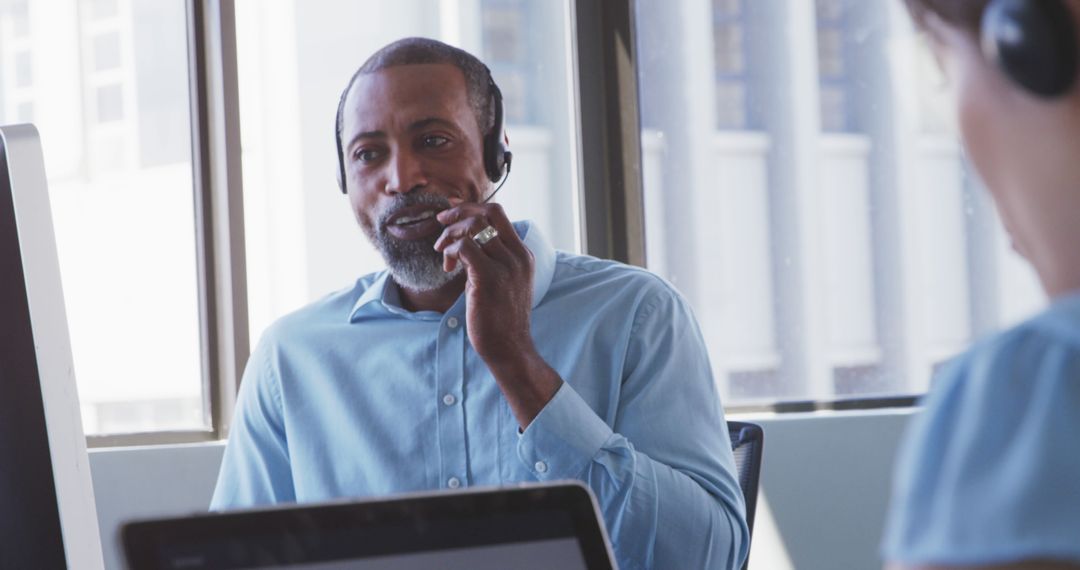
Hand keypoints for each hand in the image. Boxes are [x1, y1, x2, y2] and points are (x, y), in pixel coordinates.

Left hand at [434, 202, 533, 366]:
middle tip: (441, 223)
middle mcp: (517, 256)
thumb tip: (466, 242)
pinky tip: (448, 266)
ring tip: (443, 251)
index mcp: (522, 254)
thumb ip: (492, 259)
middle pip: (487, 212)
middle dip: (459, 212)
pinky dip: (450, 250)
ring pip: (474, 227)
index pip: (498, 214)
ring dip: (451, 233)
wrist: (509, 347)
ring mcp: (506, 266)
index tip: (451, 211)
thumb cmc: (500, 319)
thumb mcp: (504, 282)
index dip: (470, 207)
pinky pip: (464, 247)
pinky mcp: (489, 278)